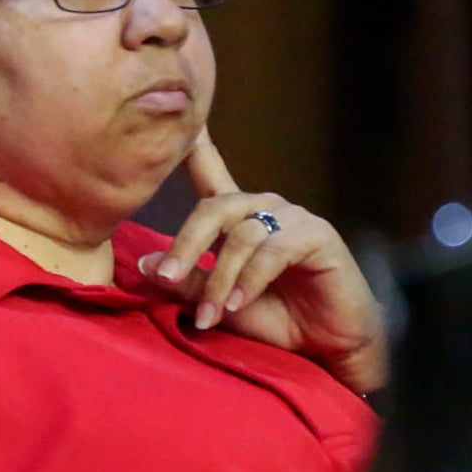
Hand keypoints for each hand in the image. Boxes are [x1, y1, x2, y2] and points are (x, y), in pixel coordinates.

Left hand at [137, 129, 388, 393]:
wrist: (326, 349)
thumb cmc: (275, 320)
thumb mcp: (219, 302)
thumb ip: (187, 282)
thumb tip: (145, 263)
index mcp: (239, 219)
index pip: (210, 174)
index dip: (194, 148)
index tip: (178, 122)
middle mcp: (265, 210)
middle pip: (214, 208)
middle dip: (186, 245)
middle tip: (165, 277)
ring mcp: (292, 219)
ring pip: (241, 236)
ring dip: (220, 280)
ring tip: (210, 316)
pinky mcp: (317, 236)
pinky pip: (271, 251)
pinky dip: (249, 280)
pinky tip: (237, 304)